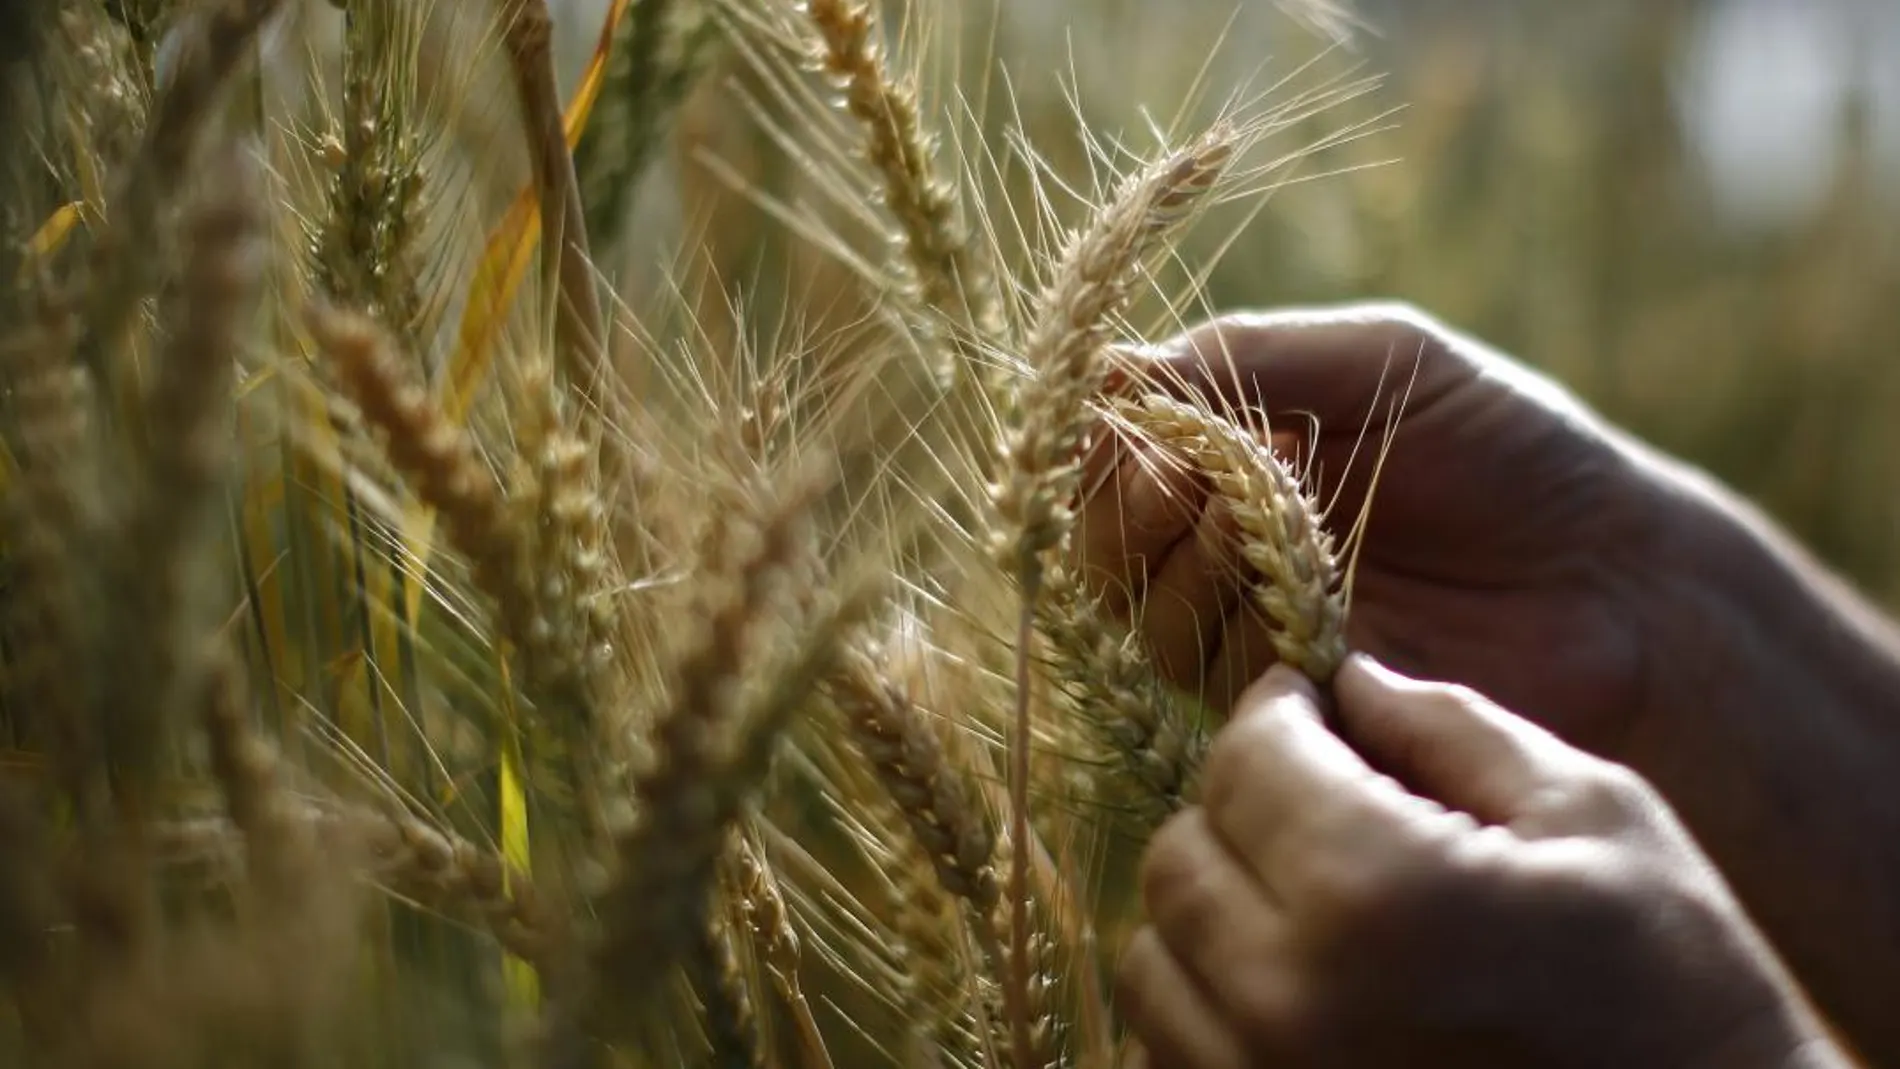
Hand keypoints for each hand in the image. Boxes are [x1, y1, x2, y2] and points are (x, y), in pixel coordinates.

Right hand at [1078, 303, 1696, 752]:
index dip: (1107, 444)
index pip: (1116, 455)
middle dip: (1131, 510)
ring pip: (1150, 615)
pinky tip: (1303, 592)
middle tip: (1189, 481)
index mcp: (1239, 455)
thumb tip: (1105, 367)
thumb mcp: (1384, 359)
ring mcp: (1255, 631)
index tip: (1136, 423)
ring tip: (1273, 526)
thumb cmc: (1513, 448)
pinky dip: (1238, 628)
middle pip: (1108, 547)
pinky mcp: (1291, 706)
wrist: (1618, 579)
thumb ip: (1249, 356)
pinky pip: (1215, 676)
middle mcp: (1227, 548)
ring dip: (1190, 566)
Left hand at [1115, 656, 1845, 1068]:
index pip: (1247, 757)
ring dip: (1214, 911)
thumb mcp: (1590, 816)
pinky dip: (1214, 1006)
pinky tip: (1307, 990)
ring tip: (1314, 903)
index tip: (1314, 706)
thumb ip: (1447, 728)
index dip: (1279, 712)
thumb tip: (1347, 677)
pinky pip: (1170, 1050)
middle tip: (1319, 804)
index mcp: (1374, 892)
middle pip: (1179, 857)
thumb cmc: (1675, 986)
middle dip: (1242, 809)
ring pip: (1152, 957)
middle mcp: (1288, 1001)